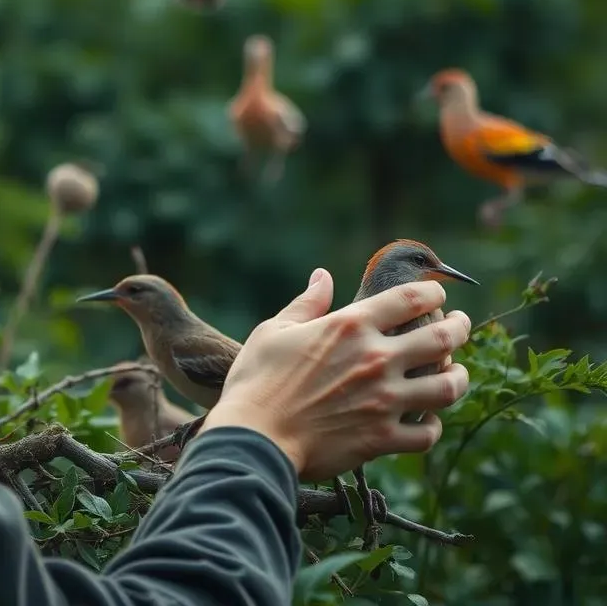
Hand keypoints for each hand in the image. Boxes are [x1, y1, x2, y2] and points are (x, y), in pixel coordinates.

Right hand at [199, 269, 470, 479]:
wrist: (255, 438)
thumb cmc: (258, 379)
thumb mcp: (275, 329)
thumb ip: (307, 303)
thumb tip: (322, 276)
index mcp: (350, 326)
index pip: (410, 299)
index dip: (433, 293)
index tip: (437, 296)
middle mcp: (376, 359)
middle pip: (442, 338)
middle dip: (460, 328)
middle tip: (461, 326)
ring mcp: (384, 401)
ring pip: (448, 387)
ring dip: (458, 377)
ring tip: (456, 373)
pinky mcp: (383, 439)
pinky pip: (428, 433)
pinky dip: (433, 425)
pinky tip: (427, 419)